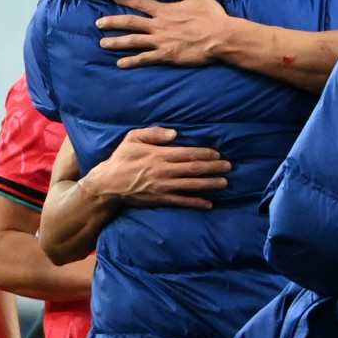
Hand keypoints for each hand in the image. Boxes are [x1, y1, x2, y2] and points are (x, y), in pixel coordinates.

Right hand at [79, 127, 230, 210]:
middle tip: (229, 166)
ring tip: (224, 183)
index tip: (218, 153)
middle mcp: (164, 171)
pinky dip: (196, 202)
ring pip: (191, 185)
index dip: (204, 153)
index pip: (187, 153)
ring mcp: (163, 187)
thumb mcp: (133, 138)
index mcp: (159, 155)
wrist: (109, 184)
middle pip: (193, 169)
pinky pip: (182, 201)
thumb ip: (154, 133)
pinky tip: (209, 203)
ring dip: (209, 184)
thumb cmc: (122, 158)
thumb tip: (175, 133)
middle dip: (213, 167)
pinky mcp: (161, 199)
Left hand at [96, 0, 229, 68]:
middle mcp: (158, 25)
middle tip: (98, 24)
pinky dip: (131, 62)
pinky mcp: (166, 56)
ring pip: (132, 41)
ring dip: (116, 42)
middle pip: (130, 22)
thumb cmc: (212, 16)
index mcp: (165, 10)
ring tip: (102, 44)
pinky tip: (120, 64)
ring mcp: (160, 41)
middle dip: (112, 22)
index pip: (140, 2)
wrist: (220, 37)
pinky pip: (144, 59)